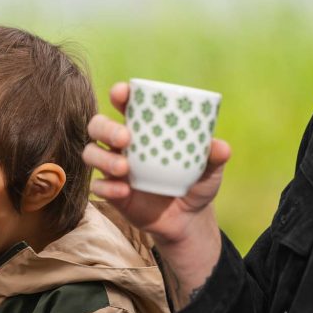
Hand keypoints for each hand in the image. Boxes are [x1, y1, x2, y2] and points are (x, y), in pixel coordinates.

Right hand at [83, 82, 230, 245]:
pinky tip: (124, 191)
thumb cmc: (196, 182)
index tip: (122, 93)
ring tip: (124, 168)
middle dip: (106, 128)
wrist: (188, 219)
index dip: (119, 94)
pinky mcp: (112, 191)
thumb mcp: (210, 169)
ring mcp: (114, 167)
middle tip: (126, 138)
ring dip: (103, 158)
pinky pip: (99, 186)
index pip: (125, 104)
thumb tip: (221, 147)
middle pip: (98, 126)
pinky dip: (107, 188)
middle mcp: (123, 144)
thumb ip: (214, 156)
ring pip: (91, 153)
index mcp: (144, 128)